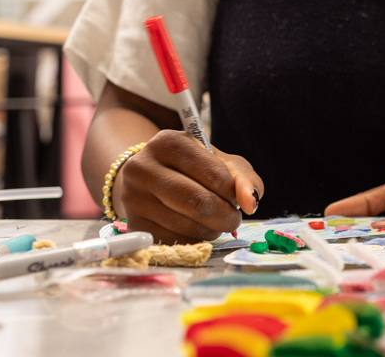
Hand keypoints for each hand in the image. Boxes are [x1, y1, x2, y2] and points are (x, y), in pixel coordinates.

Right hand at [113, 130, 263, 243]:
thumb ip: (243, 178)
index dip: (232, 191)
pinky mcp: (133, 225)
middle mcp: (143, 167)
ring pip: (187, 226)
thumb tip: (251, 203)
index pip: (213, 173)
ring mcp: (133, 198)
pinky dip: (194, 241)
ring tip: (213, 220)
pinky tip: (194, 228)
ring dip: (212, 230)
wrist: (151, 178)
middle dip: (226, 216)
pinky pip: (174, 242)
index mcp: (168, 142)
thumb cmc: (193, 168)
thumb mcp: (221, 162)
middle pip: (198, 202)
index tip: (236, 197)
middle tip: (233, 218)